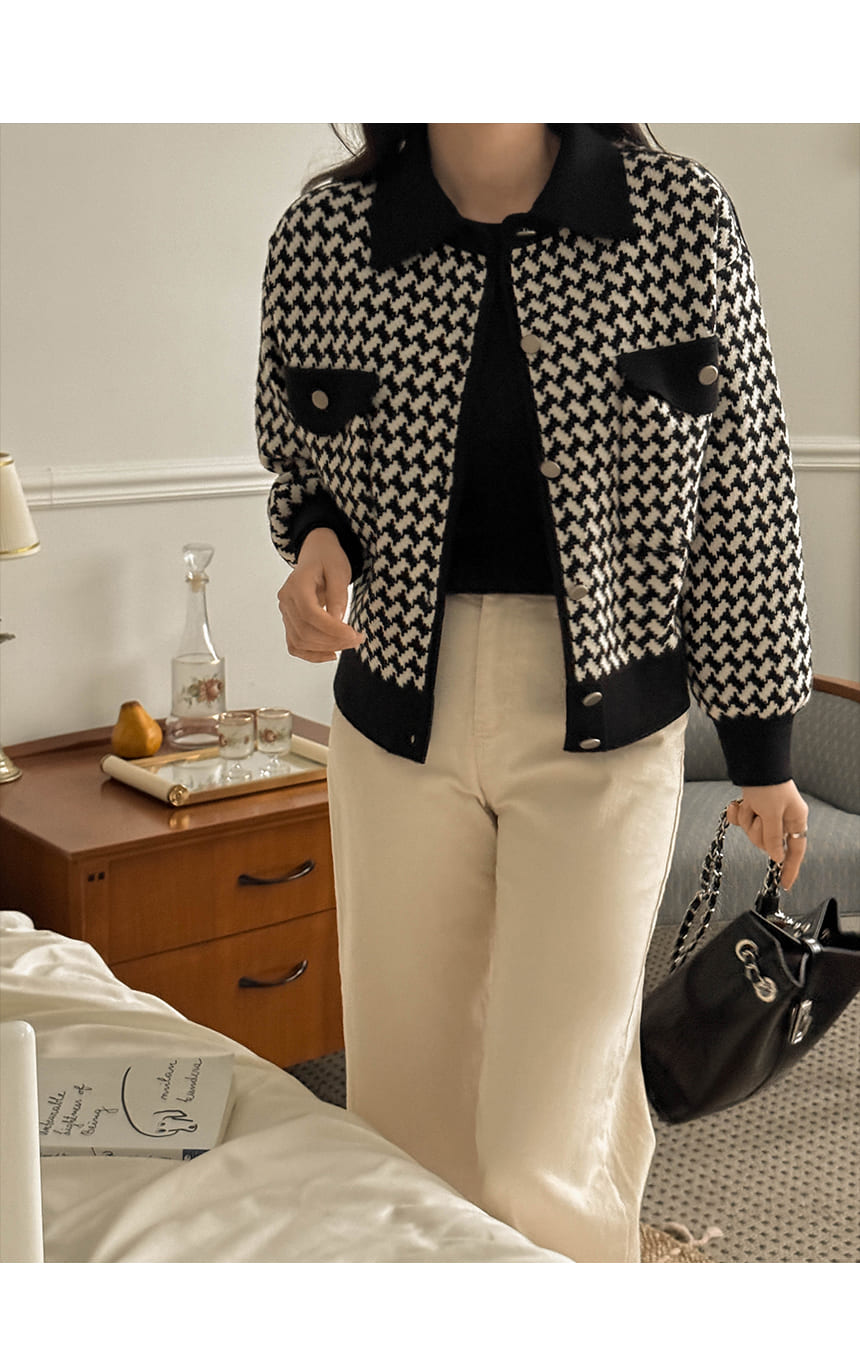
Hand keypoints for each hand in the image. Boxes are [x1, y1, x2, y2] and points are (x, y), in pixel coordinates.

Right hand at [277, 528, 364, 662]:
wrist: (316, 555)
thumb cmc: (328, 560)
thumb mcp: (339, 571)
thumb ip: (338, 595)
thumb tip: (337, 621)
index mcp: (296, 585)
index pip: (310, 614)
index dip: (332, 629)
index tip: (353, 634)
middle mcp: (286, 600)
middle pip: (305, 631)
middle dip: (333, 641)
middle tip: (357, 639)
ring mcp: (285, 612)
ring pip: (300, 641)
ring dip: (326, 648)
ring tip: (349, 643)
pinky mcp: (290, 622)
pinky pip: (295, 645)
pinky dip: (312, 654)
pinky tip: (331, 653)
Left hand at [726, 781, 808, 891]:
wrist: (754, 761)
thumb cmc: (768, 785)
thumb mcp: (772, 814)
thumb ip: (774, 837)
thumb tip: (777, 857)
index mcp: (795, 820)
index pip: (795, 851)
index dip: (790, 868)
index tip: (785, 884)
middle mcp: (782, 818)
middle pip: (768, 843)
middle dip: (757, 832)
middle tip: (757, 816)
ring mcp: (766, 813)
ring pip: (752, 832)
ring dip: (747, 819)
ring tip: (750, 804)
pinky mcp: (752, 806)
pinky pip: (741, 820)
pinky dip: (736, 813)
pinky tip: (736, 803)